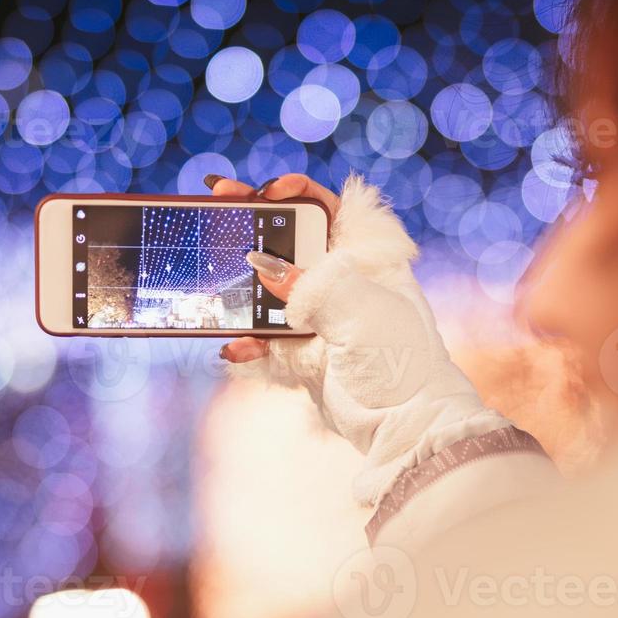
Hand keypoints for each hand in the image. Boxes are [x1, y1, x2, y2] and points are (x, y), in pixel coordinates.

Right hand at [209, 172, 508, 505]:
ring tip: (212, 273)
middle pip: (290, 243)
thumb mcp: (357, 308)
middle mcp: (342, 283)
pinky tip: (234, 345)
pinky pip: (265, 338)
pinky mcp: (304, 354)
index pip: (331, 212)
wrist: (405, 426)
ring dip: (241, 286)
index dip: (298, 194)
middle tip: (218, 200)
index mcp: (367, 260)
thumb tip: (264, 266)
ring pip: (270, 291)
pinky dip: (248, 340)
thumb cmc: (398, 359)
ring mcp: (321, 319)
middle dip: (253, 225)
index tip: (268, 191)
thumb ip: (311, 283)